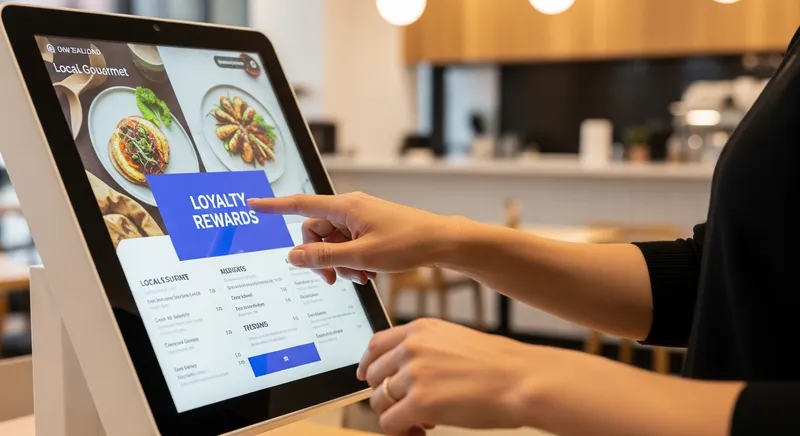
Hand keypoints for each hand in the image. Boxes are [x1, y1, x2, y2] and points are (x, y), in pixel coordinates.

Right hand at [248, 192, 463, 283]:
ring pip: (333, 243)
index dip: (274, 206)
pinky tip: (368, 272)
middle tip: (336, 279)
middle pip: (316, 232)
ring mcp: (360, 219)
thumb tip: (294, 256)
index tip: (252, 203)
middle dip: (321, 257)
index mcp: (345, 207)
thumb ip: (325, 257)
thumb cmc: (406, 244)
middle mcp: (350, 209)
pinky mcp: (370, 228)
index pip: (301, 205)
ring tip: (361, 276)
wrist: (440, 242)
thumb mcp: (361, 256)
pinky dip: (353, 260)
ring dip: (340, 263)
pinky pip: (348, 245)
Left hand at [357, 318, 558, 435]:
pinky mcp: (420, 403)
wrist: (521, 379)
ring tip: (422, 422)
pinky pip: (389, 423)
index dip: (368, 364)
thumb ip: (425, 349)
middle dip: (387, 395)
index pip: (375, 344)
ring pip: (379, 401)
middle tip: (409, 408)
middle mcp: (412, 347)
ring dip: (395, 415)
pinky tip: (421, 432)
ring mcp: (414, 375)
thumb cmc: (498, 364)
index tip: (366, 377)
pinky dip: (401, 432)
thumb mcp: (454, 340)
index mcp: (420, 329)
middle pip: (375, 376)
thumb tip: (402, 373)